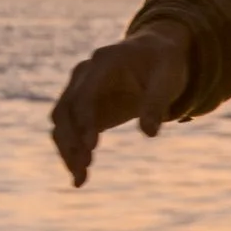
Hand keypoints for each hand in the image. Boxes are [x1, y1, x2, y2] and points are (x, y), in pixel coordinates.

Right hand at [50, 23, 190, 187]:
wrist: (156, 53)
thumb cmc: (164, 63)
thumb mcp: (168, 77)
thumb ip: (157, 102)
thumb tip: (150, 133)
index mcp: (104, 61)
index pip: (85, 93)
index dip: (85, 119)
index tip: (91, 146)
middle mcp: (84, 74)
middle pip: (65, 110)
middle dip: (71, 140)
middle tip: (84, 167)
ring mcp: (79, 90)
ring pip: (61, 124)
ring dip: (67, 150)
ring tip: (80, 178)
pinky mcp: (82, 108)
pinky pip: (68, 131)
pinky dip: (71, 151)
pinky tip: (80, 174)